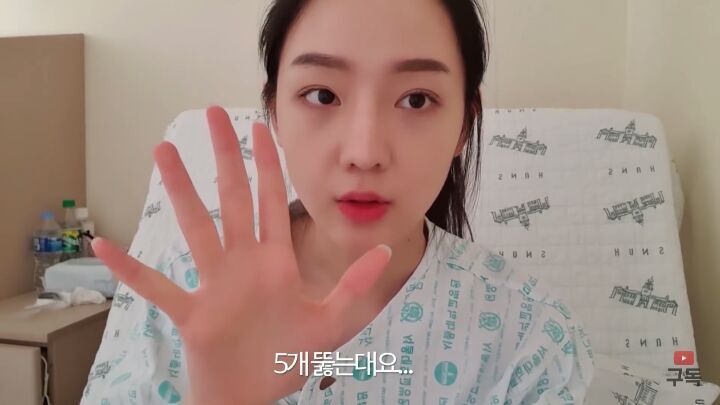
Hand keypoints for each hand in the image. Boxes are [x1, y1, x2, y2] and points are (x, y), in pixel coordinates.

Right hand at [92, 106, 391, 403]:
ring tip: (164, 151)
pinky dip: (131, 270)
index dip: (267, 164)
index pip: (271, 201)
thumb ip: (356, 287)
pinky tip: (105, 246)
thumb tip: (386, 250)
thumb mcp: (332, 323)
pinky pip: (157, 287)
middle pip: (232, 199)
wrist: (253, 397)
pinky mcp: (193, 314)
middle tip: (212, 114)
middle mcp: (243, 264)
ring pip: (195, 228)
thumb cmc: (286, 360)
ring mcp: (214, 285)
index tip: (258, 127)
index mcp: (275, 263)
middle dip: (225, 157)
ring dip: (180, 191)